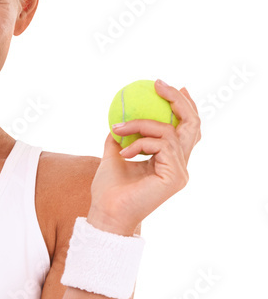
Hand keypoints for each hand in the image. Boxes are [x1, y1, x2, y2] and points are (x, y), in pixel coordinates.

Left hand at [87, 80, 201, 235]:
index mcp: (169, 162)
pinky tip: (124, 152)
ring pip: (169, 131)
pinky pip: (161, 144)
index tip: (167, 87)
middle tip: (159, 84)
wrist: (106, 213)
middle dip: (178, 101)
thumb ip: (121, 138)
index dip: (183, 106)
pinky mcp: (175, 176)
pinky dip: (140, 142)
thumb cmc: (108, 192)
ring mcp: (180, 171)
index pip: (185, 130)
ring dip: (141, 124)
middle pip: (192, 125)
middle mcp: (179, 166)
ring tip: (118, 128)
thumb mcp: (113, 156)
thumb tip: (120, 118)